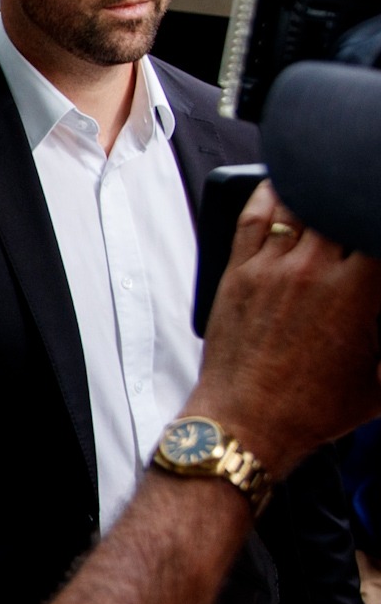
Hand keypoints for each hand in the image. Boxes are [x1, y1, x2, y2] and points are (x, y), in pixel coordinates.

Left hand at [184, 182, 380, 478]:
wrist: (246, 422)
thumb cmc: (312, 408)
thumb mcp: (380, 379)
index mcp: (358, 291)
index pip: (374, 225)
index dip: (377, 215)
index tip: (377, 215)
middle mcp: (313, 269)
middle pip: (342, 207)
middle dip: (356, 202)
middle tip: (359, 204)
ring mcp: (271, 267)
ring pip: (300, 203)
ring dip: (320, 192)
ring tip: (332, 190)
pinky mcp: (238, 272)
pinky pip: (254, 216)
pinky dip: (271, 192)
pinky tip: (285, 182)